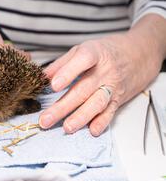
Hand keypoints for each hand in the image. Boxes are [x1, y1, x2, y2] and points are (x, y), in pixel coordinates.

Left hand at [39, 17, 164, 135]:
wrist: (140, 54)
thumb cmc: (105, 52)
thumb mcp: (82, 50)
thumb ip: (61, 63)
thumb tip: (41, 77)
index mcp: (95, 54)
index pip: (83, 61)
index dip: (68, 72)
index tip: (53, 85)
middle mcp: (105, 71)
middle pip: (83, 89)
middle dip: (63, 106)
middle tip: (45, 119)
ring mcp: (112, 86)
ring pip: (96, 104)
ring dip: (81, 117)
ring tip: (66, 128)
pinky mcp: (119, 99)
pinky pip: (110, 112)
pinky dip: (102, 122)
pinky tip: (92, 130)